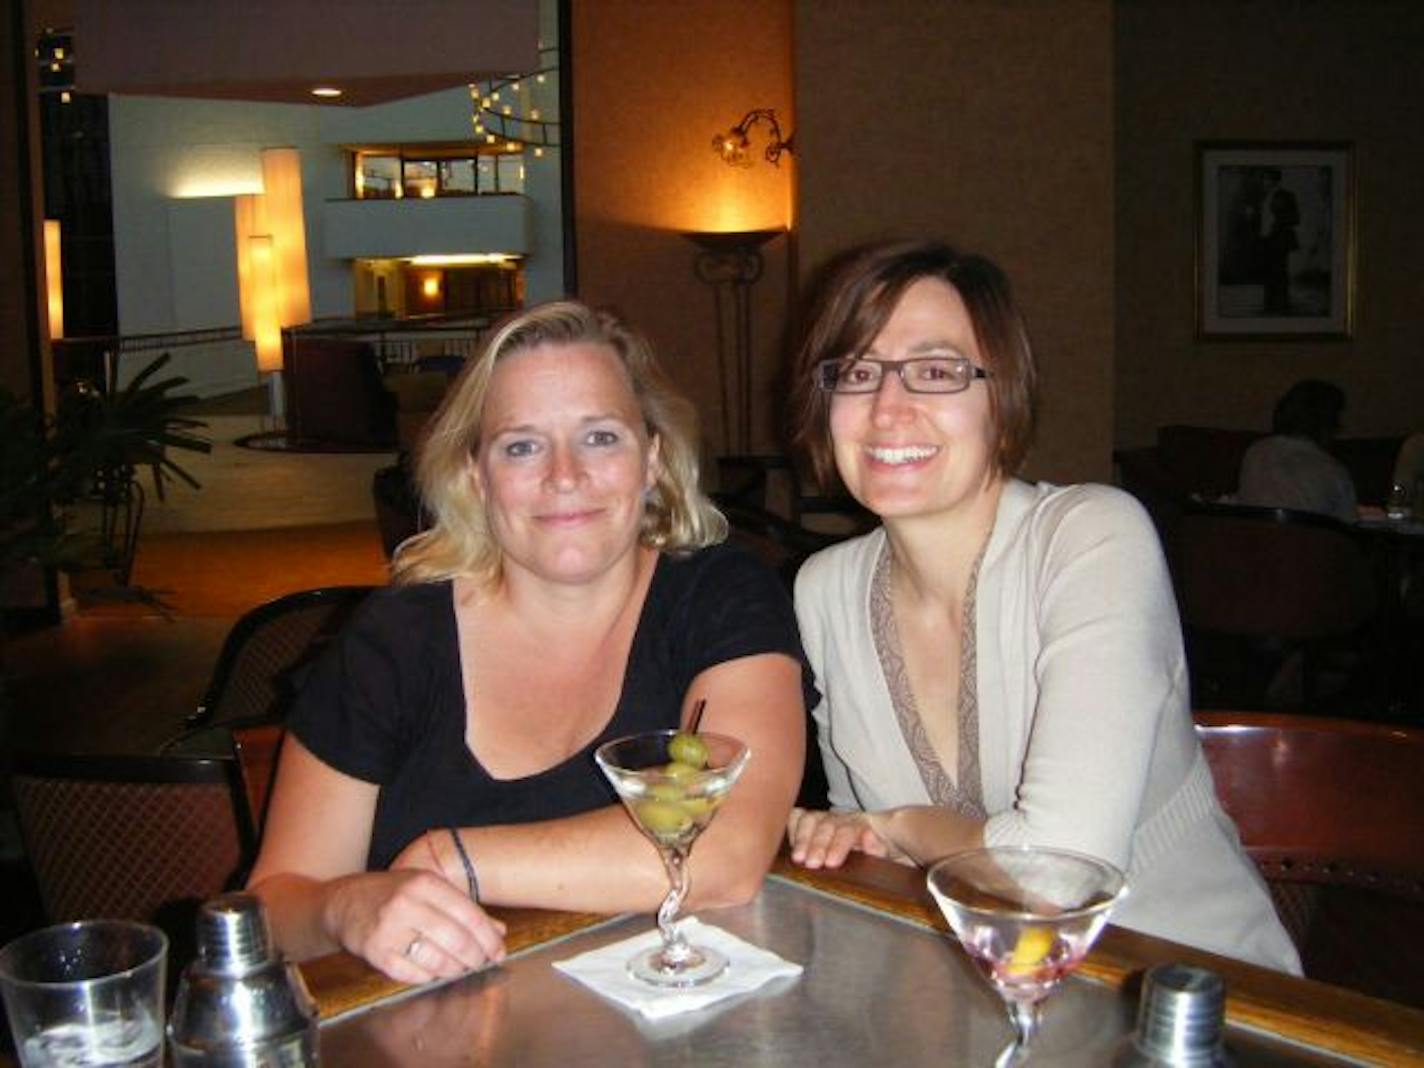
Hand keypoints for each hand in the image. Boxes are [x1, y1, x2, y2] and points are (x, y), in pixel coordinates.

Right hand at [324, 867, 505, 984]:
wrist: (343, 903)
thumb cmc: (392, 894)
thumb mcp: (428, 888)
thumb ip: (463, 907)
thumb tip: (498, 931)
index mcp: (425, 883)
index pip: (469, 915)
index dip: (488, 938)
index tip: (498, 951)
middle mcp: (407, 904)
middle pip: (456, 940)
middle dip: (475, 957)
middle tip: (482, 963)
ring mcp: (389, 930)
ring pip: (436, 960)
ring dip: (454, 970)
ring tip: (461, 969)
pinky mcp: (376, 953)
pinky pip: (413, 974)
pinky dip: (429, 976)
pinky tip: (434, 972)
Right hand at [786, 807, 896, 868]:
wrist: (878, 836)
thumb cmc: (879, 849)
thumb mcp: (885, 852)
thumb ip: (878, 847)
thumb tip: (868, 837)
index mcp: (861, 825)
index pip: (848, 830)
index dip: (838, 845)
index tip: (830, 862)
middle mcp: (840, 818)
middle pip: (825, 825)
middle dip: (817, 844)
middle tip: (811, 864)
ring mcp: (824, 818)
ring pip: (809, 818)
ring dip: (802, 838)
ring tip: (797, 858)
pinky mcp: (811, 822)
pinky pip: (797, 817)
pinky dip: (791, 828)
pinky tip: (790, 845)